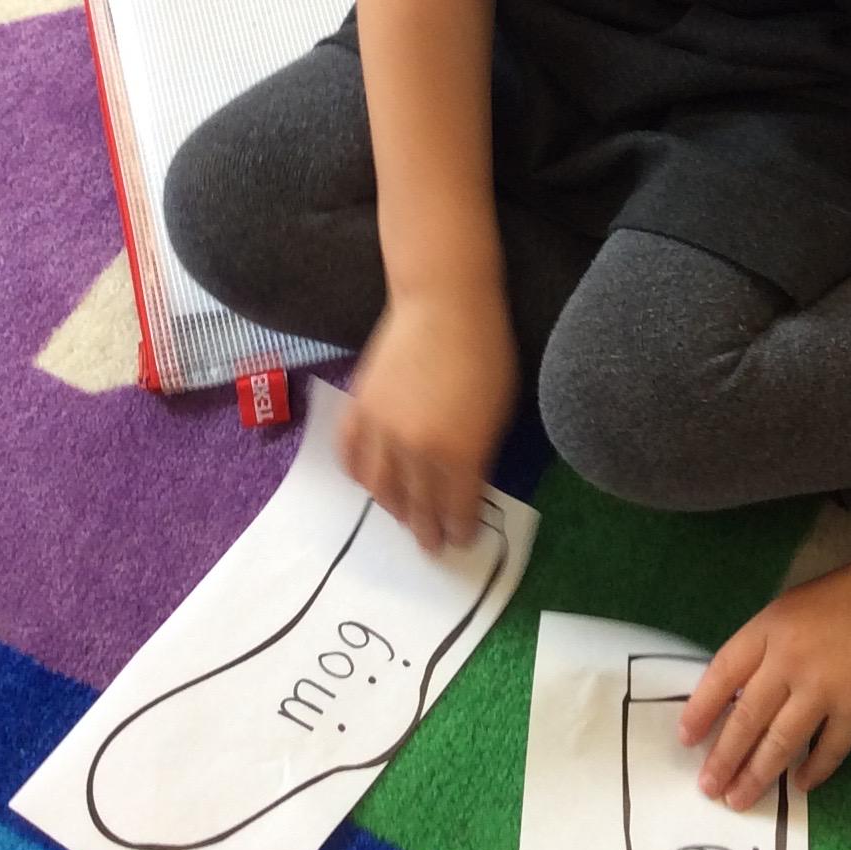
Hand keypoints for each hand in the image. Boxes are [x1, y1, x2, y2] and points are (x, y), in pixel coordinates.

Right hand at [336, 287, 515, 554]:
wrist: (443, 304)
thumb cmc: (486, 352)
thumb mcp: (500, 411)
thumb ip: (481, 454)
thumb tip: (468, 483)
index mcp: (457, 453)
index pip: (455, 509)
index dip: (458, 529)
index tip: (461, 541)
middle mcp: (414, 450)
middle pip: (416, 506)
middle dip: (425, 529)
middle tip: (431, 545)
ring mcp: (381, 430)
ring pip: (379, 488)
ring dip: (392, 509)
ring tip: (402, 517)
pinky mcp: (359, 409)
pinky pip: (350, 454)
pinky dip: (358, 474)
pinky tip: (369, 481)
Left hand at [677, 548, 850, 811]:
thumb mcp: (799, 605)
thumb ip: (773, 644)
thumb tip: (748, 691)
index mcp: (770, 627)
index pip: (721, 673)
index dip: (700, 708)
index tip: (686, 738)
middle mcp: (789, 660)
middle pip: (745, 717)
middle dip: (723, 757)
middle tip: (707, 788)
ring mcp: (824, 689)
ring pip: (779, 742)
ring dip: (757, 775)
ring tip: (738, 800)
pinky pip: (828, 751)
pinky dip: (812, 772)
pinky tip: (800, 787)